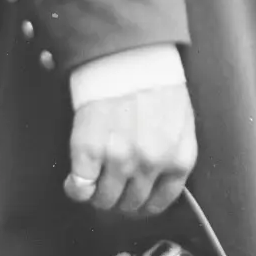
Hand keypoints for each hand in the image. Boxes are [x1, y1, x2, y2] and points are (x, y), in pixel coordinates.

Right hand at [63, 84, 197, 218]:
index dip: (143, 203)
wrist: (126, 52)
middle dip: (119, 197)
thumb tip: (159, 174)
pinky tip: (75, 180)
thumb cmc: (153, 78)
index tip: (133, 197)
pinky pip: (80, 188)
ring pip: (104, 200)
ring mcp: (120, 160)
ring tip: (92, 180)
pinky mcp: (90, 151)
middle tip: (109, 183)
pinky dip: (75, 189)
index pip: (160, 201)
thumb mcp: (181, 118)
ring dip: (96, 194)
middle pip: (130, 204)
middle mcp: (151, 163)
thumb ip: (174, 150)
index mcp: (178, 157)